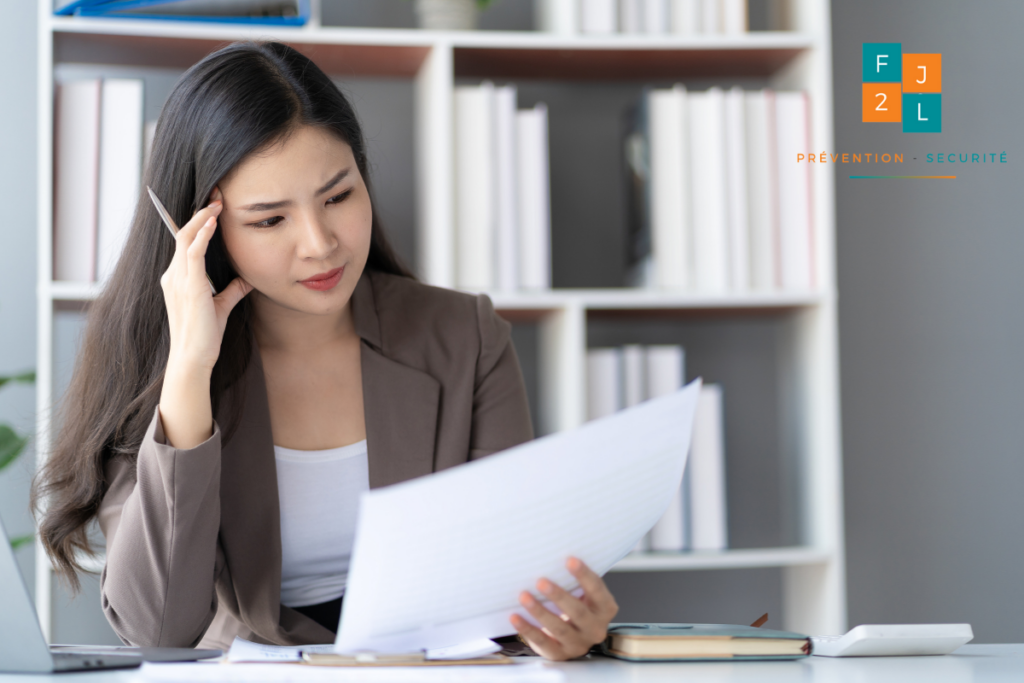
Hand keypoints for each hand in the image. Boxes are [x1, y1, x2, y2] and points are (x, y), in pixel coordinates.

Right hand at [158, 187, 251, 448]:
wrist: (195, 357)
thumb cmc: (206, 335)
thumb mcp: (221, 306)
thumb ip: (232, 290)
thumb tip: (248, 279)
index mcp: (177, 278)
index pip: (186, 242)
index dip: (198, 222)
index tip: (214, 206)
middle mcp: (173, 275)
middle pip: (183, 233)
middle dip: (199, 212)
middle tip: (217, 194)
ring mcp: (178, 279)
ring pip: (185, 238)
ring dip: (202, 218)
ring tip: (218, 202)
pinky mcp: (189, 286)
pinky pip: (192, 253)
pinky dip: (202, 235)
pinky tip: (214, 222)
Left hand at [510, 557, 618, 660]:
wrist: (572, 636)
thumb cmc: (575, 605)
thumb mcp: (582, 593)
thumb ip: (574, 580)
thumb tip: (550, 554)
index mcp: (604, 608)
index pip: (597, 590)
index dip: (584, 575)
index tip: (570, 560)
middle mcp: (595, 629)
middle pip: (578, 612)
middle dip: (558, 596)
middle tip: (541, 581)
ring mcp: (578, 644)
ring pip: (559, 628)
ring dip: (540, 611)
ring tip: (524, 596)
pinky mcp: (560, 654)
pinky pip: (542, 642)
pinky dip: (527, 628)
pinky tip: (515, 616)